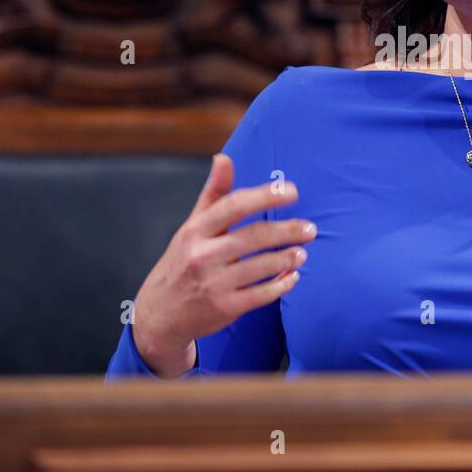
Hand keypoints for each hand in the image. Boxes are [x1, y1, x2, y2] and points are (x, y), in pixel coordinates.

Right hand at [131, 153, 314, 376]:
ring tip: (302, 252)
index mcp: (195, 230)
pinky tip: (292, 276)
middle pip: (254, 236)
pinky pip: (261, 295)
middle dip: (287, 231)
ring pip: (261, 266)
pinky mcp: (224, 308)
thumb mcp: (192, 227)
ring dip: (287, 258)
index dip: (265, 196)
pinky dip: (281, 285)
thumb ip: (213, 194)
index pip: (234, 206)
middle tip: (311, 229)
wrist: (160, 314)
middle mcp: (202, 255)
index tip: (292, 191)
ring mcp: (213, 283)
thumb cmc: (183, 262)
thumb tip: (223, 158)